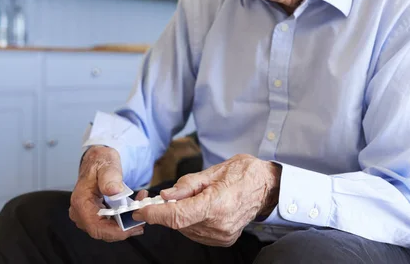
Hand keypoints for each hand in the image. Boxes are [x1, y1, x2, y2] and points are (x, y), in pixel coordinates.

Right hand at [69, 146, 145, 241]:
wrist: (98, 160)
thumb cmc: (100, 162)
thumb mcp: (108, 164)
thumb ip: (110, 177)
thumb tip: (114, 190)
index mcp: (81, 201)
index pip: (96, 227)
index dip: (115, 232)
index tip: (132, 228)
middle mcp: (80, 212)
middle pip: (102, 232)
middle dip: (123, 228)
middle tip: (141, 217)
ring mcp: (86, 215)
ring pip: (107, 230)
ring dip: (124, 223)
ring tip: (138, 209)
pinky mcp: (94, 215)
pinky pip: (108, 224)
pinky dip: (122, 220)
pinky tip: (132, 209)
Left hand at [133, 154, 280, 246]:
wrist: (267, 187)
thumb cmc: (243, 173)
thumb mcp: (214, 170)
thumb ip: (188, 184)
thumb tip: (166, 194)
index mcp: (217, 204)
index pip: (177, 216)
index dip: (155, 214)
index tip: (142, 210)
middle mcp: (219, 224)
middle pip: (179, 223)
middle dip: (168, 210)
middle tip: (170, 196)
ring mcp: (222, 235)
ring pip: (186, 229)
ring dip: (180, 216)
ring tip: (195, 198)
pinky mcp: (224, 240)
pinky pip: (197, 233)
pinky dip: (191, 222)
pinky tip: (201, 208)